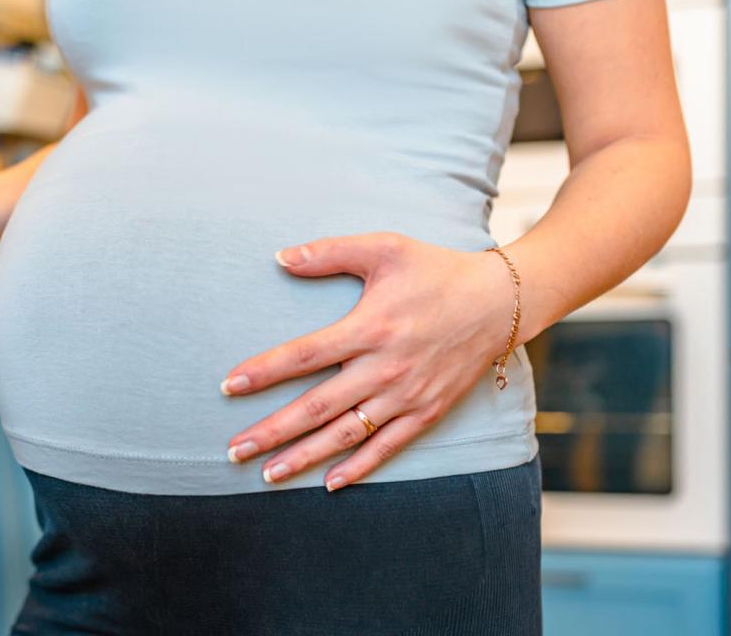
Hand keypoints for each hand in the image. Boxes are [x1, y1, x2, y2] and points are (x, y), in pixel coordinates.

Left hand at [222, 233, 514, 490]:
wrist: (501, 301)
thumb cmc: (435, 270)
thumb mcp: (384, 247)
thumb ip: (330, 252)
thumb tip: (279, 257)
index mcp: (369, 328)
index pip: (304, 356)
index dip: (264, 371)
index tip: (229, 385)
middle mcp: (385, 368)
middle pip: (317, 407)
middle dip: (272, 431)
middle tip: (233, 450)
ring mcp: (407, 395)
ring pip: (347, 435)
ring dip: (305, 457)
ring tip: (268, 474)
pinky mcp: (428, 411)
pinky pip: (389, 447)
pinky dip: (359, 467)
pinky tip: (330, 483)